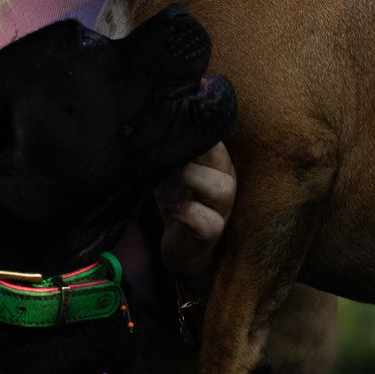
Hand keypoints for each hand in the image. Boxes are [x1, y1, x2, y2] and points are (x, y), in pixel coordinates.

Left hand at [156, 142, 235, 295]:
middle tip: (161, 155)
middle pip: (221, 156)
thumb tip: (148, 129)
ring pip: (221, 188)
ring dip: (189, 178)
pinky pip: (209, 222)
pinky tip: (169, 209)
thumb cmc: (176, 200)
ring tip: (162, 179)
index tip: (165, 129)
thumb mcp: (171, 171)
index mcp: (217, 162)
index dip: (191, 130)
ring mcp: (223, 208)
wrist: (180, 244)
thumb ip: (169, 152)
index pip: (213, 136)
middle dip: (190, 152)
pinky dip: (187, 213)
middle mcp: (225, 181)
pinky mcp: (213, 232)